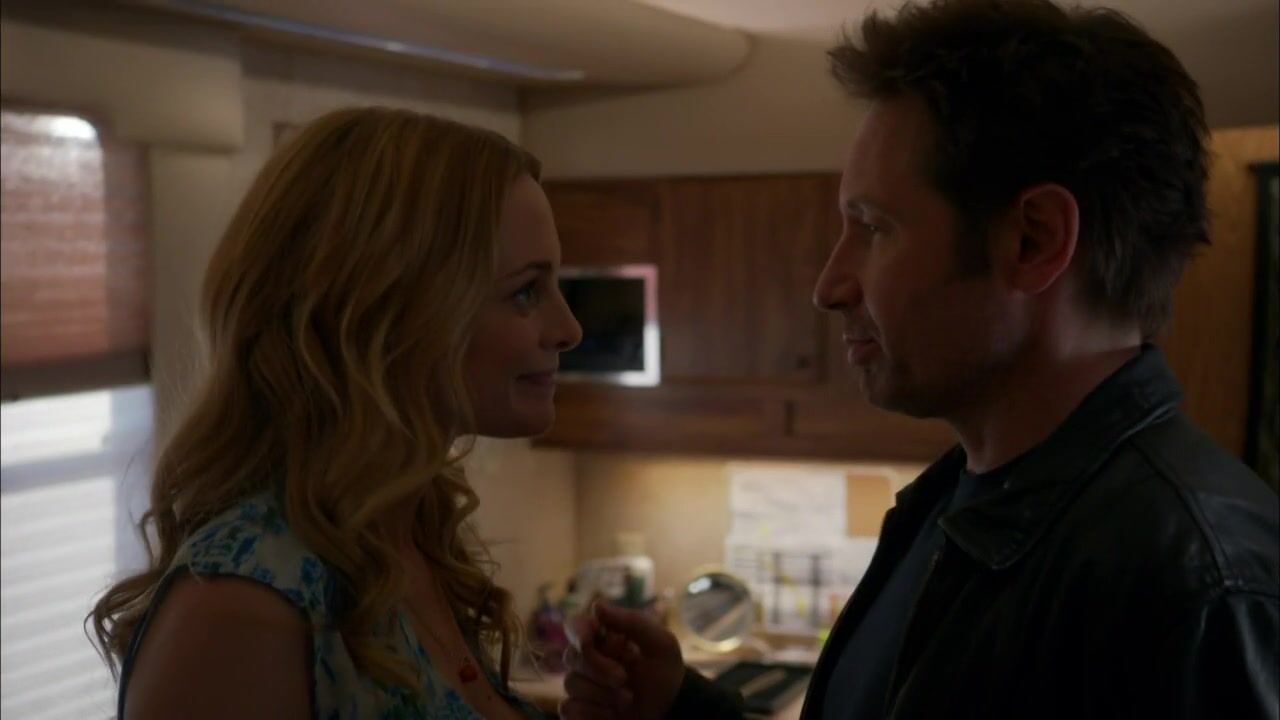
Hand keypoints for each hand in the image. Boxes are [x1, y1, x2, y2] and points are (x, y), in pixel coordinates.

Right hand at [560, 601, 684, 719]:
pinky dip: (594, 713)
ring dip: (603, 694)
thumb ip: (632, 622)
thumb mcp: (660, 644)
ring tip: (628, 698)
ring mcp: (581, 684)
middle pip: (571, 656)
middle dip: (599, 668)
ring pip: (571, 684)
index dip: (577, 632)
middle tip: (624, 678)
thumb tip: (596, 606)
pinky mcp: (578, 709)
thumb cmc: (665, 671)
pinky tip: (613, 714)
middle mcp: (587, 658)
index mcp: (604, 636)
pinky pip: (568, 708)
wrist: (669, 709)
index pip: (575, 625)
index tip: (587, 641)